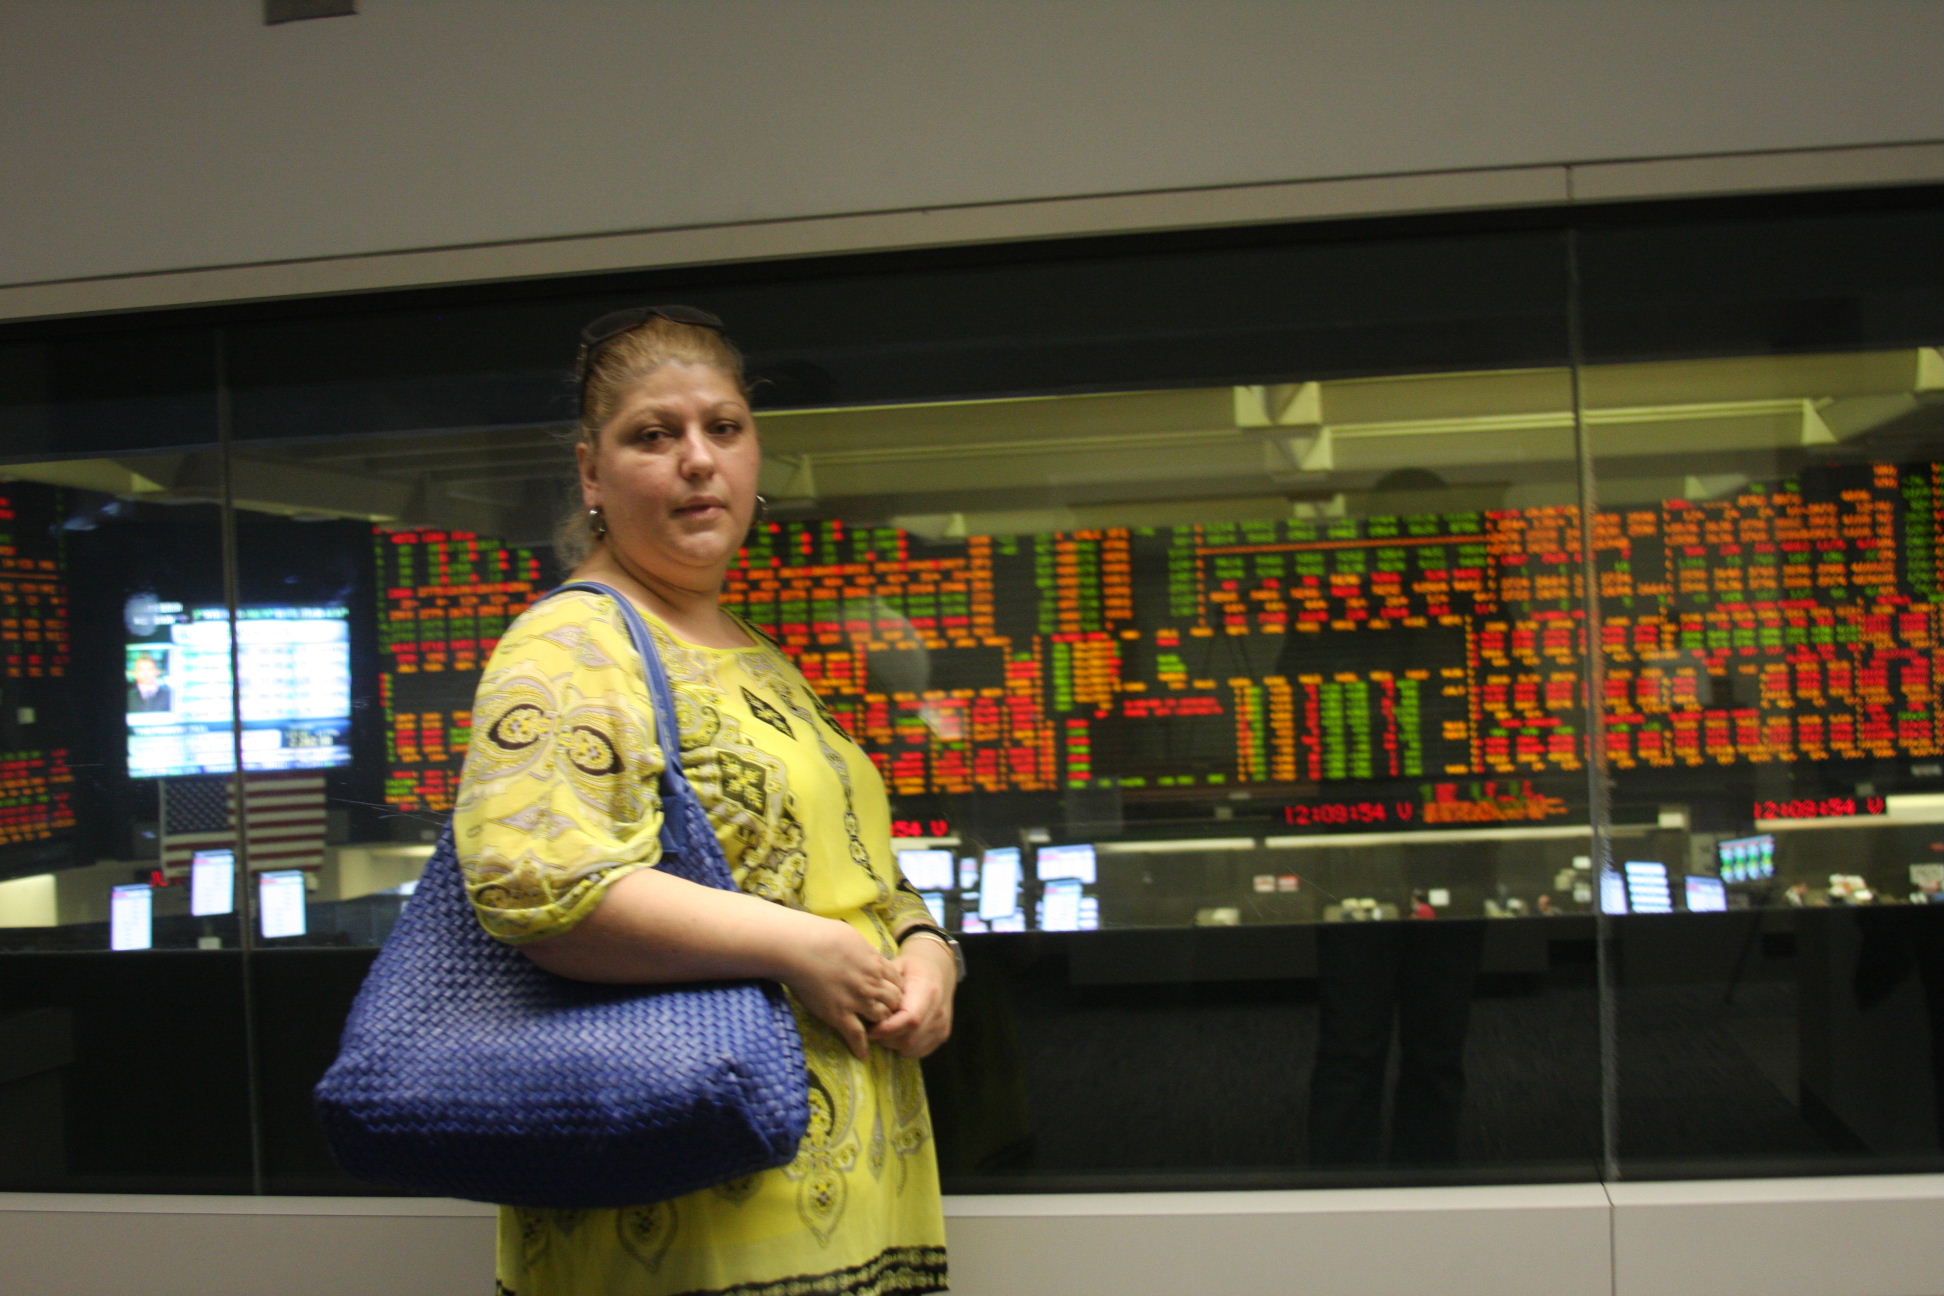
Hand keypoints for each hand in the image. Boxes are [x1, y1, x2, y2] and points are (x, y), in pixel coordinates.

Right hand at [776, 915, 903, 1059]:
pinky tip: (862, 1055)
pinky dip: (861, 1047)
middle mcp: (871, 983)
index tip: (887, 991)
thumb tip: (869, 953)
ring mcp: (856, 1000)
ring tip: (876, 1029)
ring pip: (881, 1018)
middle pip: (894, 1001)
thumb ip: (865, 951)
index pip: (897, 981)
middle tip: (885, 1011)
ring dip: (880, 1023)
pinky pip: (856, 1035)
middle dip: (892, 1006)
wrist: (798, 947)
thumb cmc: (820, 935)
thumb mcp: (852, 936)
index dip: (894, 987)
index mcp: (874, 962)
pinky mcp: (839, 1015)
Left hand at [868, 935, 955, 1058]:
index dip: (888, 1028)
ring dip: (893, 1045)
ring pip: (912, 1048)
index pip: (910, 1018)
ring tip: (883, 1030)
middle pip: (909, 1038)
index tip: (870, 1029)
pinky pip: (918, 1051)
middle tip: (872, 1029)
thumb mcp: (895, 967)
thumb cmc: (911, 968)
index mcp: (927, 990)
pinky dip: (903, 1048)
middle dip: (886, 1038)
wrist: (937, 970)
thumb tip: (864, 1005)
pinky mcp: (942, 1035)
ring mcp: (942, 1025)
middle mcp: (939, 1011)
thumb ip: (883, 986)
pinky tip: (896, 1034)